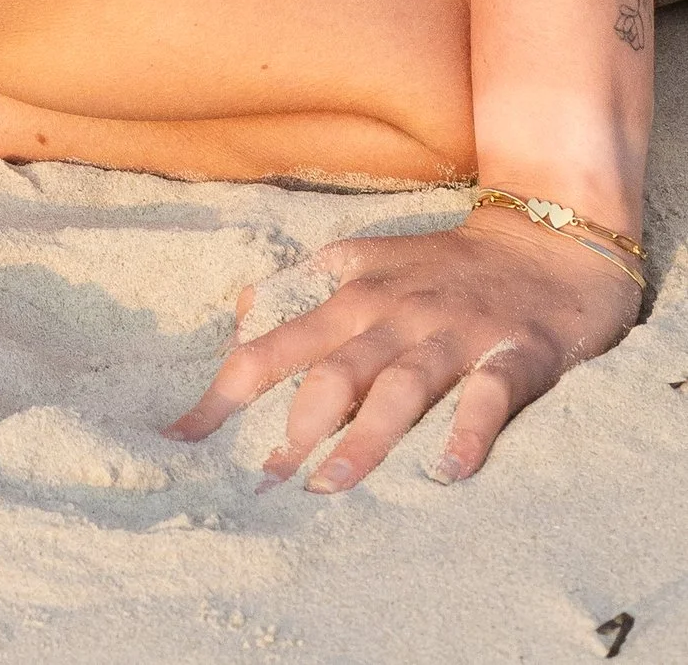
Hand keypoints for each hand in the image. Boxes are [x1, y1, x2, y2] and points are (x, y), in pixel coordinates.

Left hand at [171, 211, 643, 490]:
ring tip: (329, 485)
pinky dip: (468, 432)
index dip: (226, 391)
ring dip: (364, 436)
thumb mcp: (365, 261)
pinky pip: (488, 396)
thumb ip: (304, 289)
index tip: (183, 438)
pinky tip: (448, 470)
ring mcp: (454, 333)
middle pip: (332, 369)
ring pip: (401, 386)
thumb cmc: (443, 266)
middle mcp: (394, 312)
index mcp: (352, 293)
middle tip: (257, 482)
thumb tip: (239, 315)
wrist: (547, 244)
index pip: (274, 344)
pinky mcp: (514, 354)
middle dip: (291, 425)